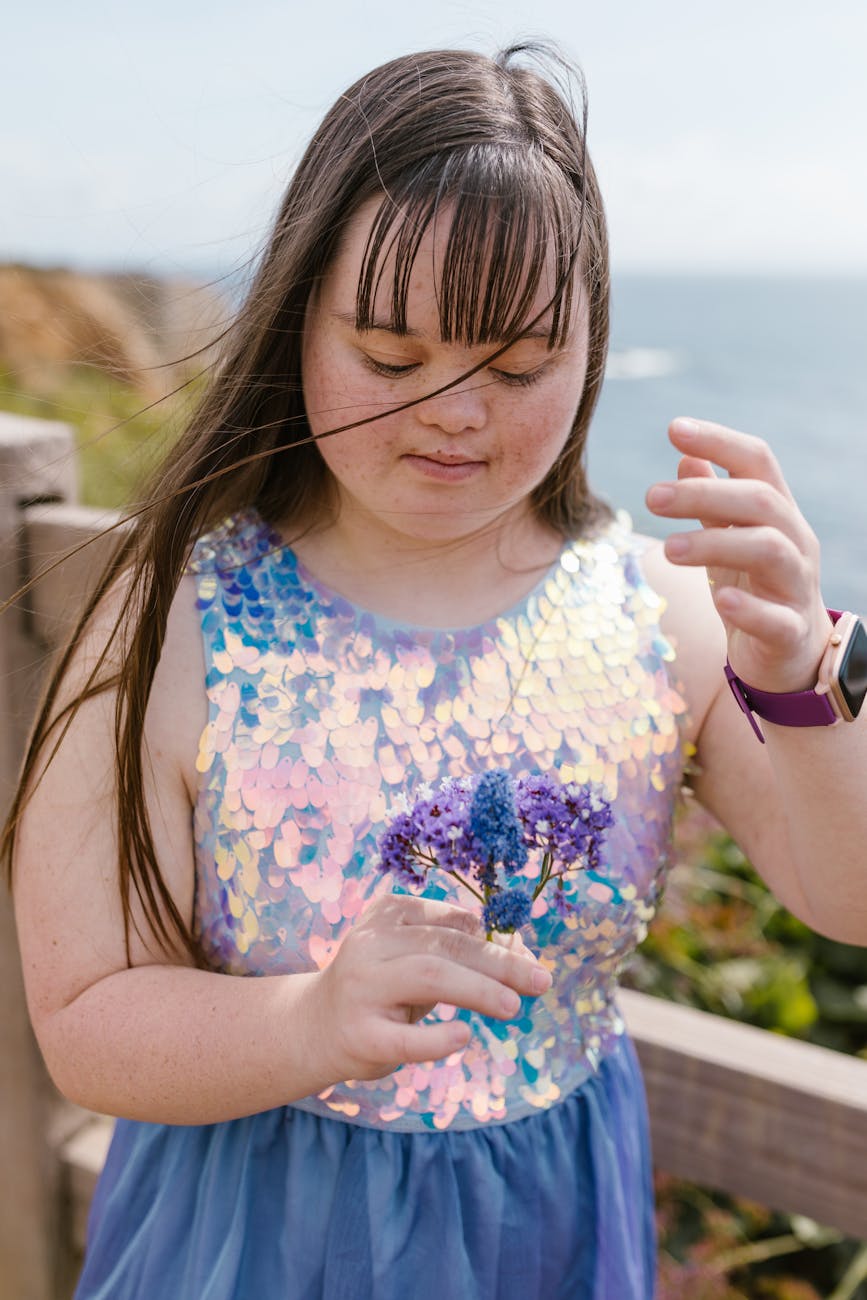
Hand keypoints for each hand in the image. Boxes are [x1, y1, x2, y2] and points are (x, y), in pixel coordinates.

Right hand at [309, 894, 550, 1082]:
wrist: (313, 1028)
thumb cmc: (382, 989)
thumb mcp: (416, 959)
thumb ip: (461, 952)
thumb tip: (523, 953)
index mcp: (388, 913)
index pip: (453, 920)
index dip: (497, 940)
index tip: (529, 959)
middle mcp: (371, 943)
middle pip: (446, 945)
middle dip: (499, 962)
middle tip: (540, 980)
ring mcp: (362, 987)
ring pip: (430, 975)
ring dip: (479, 989)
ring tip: (514, 1006)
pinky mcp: (360, 1034)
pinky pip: (404, 1037)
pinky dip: (437, 1037)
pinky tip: (464, 1036)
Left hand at [645, 416, 831, 691]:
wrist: (790, 655)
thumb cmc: (755, 586)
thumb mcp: (729, 538)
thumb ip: (711, 501)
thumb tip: (685, 455)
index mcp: (777, 512)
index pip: (757, 461)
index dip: (719, 439)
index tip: (673, 428)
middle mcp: (794, 541)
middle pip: (760, 500)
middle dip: (705, 493)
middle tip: (652, 497)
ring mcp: (797, 586)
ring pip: (770, 550)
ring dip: (715, 543)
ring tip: (667, 549)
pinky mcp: (791, 631)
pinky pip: (777, 618)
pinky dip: (749, 607)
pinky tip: (721, 599)